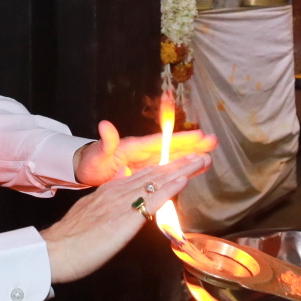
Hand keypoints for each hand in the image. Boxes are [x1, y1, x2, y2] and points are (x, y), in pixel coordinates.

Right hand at [43, 154, 209, 281]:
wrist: (55, 251)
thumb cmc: (71, 239)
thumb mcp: (89, 209)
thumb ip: (108, 192)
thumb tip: (123, 173)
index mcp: (109, 191)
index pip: (143, 175)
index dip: (166, 167)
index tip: (185, 160)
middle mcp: (117, 192)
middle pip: (154, 173)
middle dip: (180, 163)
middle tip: (203, 154)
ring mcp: (122, 203)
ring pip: (156, 181)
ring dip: (181, 169)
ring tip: (200, 159)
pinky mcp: (125, 217)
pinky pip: (151, 199)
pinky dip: (169, 187)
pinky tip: (184, 178)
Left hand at [73, 120, 216, 185]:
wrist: (87, 172)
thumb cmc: (91, 162)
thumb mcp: (97, 154)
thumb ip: (105, 142)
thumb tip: (105, 125)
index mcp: (135, 147)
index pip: (161, 142)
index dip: (180, 140)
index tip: (199, 135)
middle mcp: (145, 154)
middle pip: (172, 149)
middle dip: (193, 145)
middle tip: (213, 142)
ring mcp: (147, 164)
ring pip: (173, 160)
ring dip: (191, 158)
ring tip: (210, 157)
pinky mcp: (147, 175)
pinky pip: (168, 172)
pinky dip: (181, 171)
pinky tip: (194, 170)